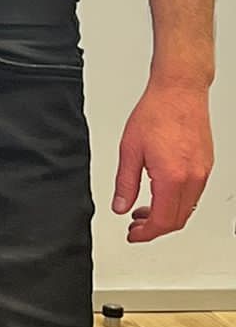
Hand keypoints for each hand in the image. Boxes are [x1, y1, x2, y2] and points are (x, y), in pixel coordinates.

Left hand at [113, 81, 212, 241]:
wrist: (179, 91)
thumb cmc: (156, 112)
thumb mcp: (129, 150)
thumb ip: (124, 183)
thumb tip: (120, 206)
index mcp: (172, 177)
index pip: (162, 221)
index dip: (146, 233)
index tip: (133, 235)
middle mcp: (192, 178)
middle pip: (177, 220)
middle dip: (155, 228)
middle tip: (136, 226)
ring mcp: (202, 172)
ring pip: (187, 209)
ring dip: (166, 216)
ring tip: (144, 210)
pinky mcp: (206, 166)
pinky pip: (193, 195)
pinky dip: (177, 202)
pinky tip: (160, 194)